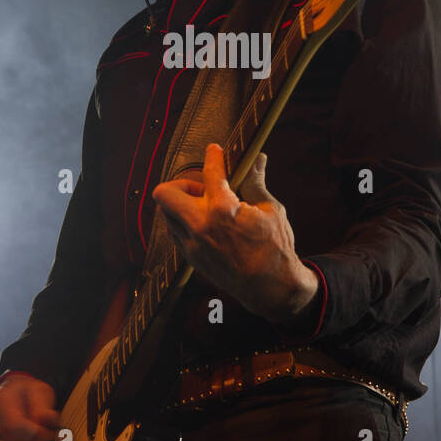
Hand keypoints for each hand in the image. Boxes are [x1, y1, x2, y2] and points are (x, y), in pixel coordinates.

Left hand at [151, 144, 318, 322]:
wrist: (271, 289)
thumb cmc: (276, 249)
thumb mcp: (271, 210)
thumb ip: (256, 181)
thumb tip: (258, 157)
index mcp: (223, 210)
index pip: (210, 173)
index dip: (213, 157)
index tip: (215, 150)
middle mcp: (200, 227)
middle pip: (165, 193)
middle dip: (181, 184)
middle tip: (203, 188)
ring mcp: (192, 245)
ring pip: (166, 214)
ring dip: (182, 204)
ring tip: (208, 207)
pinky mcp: (191, 258)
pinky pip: (175, 232)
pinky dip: (185, 222)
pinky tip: (208, 225)